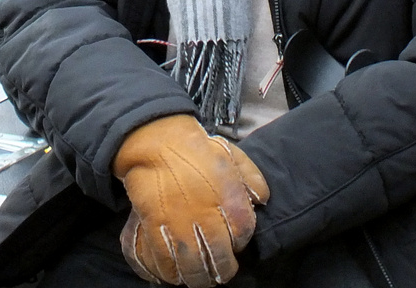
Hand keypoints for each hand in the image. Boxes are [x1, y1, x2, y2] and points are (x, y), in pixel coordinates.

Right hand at [112, 114, 269, 286]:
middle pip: (219, 261)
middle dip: (221, 271)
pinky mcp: (154, 227)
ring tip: (197, 277)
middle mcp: (206, 216)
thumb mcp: (233, 156)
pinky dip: (167, 272)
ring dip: (196, 277)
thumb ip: (252, 179)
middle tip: (219, 271)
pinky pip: (162, 260)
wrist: (157, 141)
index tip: (234, 244)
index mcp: (229, 198)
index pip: (243, 235)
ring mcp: (178, 224)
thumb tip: (261, 200)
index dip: (239, 243)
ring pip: (191, 268)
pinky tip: (173, 273)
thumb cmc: (198, 150)